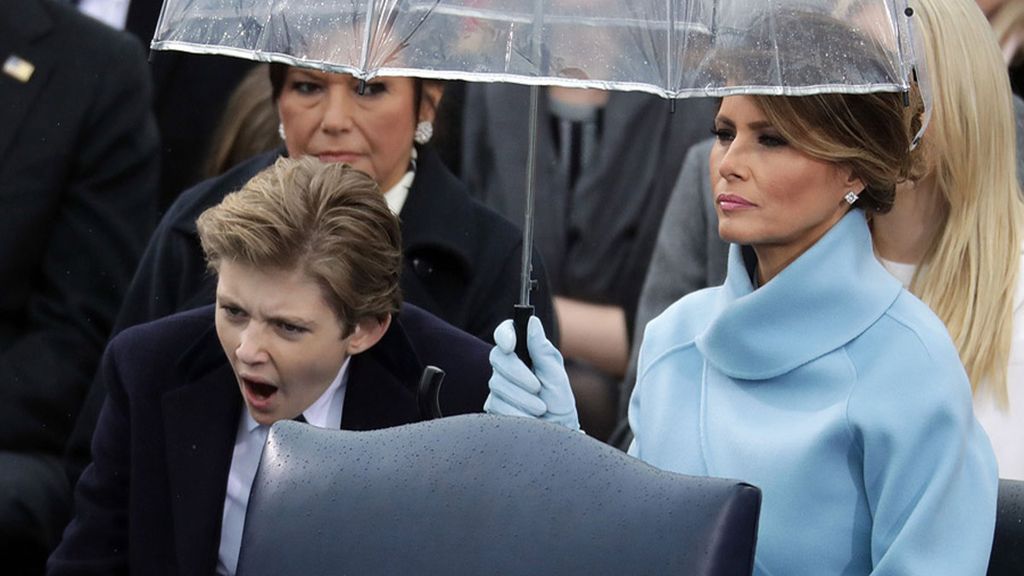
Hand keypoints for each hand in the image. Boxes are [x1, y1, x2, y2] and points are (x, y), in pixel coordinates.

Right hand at [485, 316, 579, 430]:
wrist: (556, 434)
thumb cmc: (559, 404)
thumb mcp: (556, 376)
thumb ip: (542, 350)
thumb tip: (532, 322)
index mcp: (524, 353)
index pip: (506, 333)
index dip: (504, 335)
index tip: (511, 345)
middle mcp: (508, 367)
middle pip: (497, 357)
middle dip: (517, 373)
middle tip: (537, 387)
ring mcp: (498, 387)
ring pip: (496, 384)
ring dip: (522, 398)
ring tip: (540, 408)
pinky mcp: (493, 407)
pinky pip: (496, 404)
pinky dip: (516, 412)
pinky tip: (529, 419)